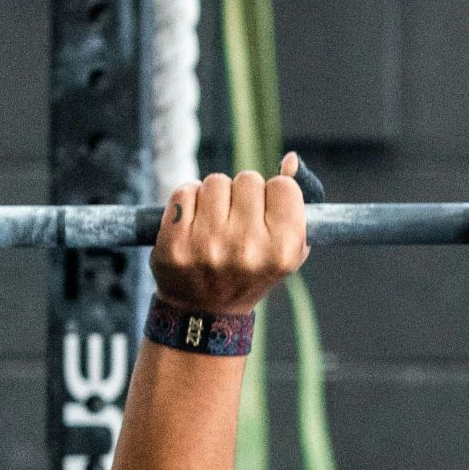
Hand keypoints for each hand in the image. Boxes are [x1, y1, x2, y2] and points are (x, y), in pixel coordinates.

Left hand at [152, 151, 310, 313]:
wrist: (206, 310)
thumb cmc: (252, 271)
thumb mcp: (286, 247)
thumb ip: (292, 203)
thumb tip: (289, 159)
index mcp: (284, 250)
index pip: (283, 186)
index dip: (274, 195)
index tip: (265, 213)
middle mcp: (248, 248)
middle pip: (248, 179)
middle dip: (242, 193)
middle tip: (237, 220)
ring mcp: (209, 245)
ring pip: (215, 181)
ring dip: (214, 195)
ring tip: (215, 221)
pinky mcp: (176, 243)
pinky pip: (184, 191)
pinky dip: (188, 201)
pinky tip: (193, 223)